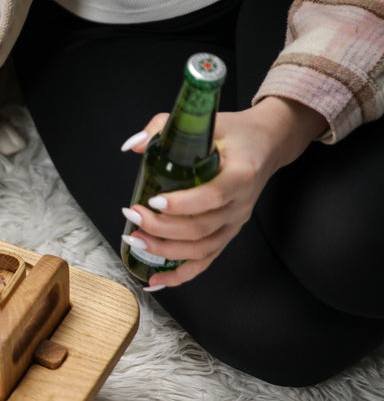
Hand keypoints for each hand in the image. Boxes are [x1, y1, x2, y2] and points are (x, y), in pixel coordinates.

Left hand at [121, 96, 327, 288]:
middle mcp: (241, 203)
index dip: (183, 204)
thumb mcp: (204, 121)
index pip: (213, 196)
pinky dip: (180, 275)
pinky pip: (206, 261)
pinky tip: (155, 280)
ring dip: (165, 251)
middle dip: (162, 227)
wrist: (267, 143)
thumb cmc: (235, 132)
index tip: (153, 200)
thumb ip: (165, 128)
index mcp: (241, 173)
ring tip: (135, 239)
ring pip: (202, 249)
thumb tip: (133, 145)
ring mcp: (235, 222)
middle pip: (202, 228)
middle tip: (133, 215)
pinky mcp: (228, 233)